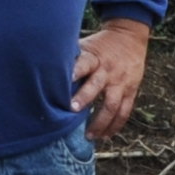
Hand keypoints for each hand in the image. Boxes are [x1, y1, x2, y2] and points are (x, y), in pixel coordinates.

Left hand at [73, 17, 150, 139]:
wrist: (129, 38)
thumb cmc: (100, 45)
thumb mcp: (86, 45)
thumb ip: (71, 58)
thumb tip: (43, 68)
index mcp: (95, 58)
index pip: (84, 64)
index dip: (75, 72)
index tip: (65, 80)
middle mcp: (108, 71)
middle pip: (97, 86)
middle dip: (84, 98)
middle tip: (72, 110)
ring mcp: (121, 83)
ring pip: (112, 105)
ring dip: (100, 121)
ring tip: (89, 135)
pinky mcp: (130, 91)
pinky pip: (124, 111)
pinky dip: (115, 125)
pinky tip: (105, 136)